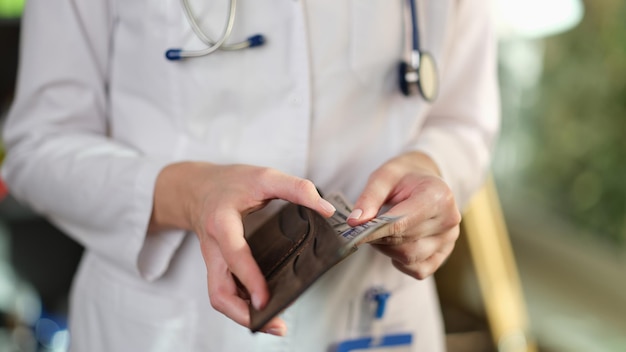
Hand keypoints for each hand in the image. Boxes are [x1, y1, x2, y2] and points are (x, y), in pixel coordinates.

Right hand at [149, 162, 335, 335]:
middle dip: (243, 314)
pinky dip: (242, 306)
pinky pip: (225, 292)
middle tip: (274, 324)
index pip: (234, 254)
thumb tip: (327, 210)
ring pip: (219, 297)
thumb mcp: (264, 176)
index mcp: (222, 223)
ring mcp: (214, 261)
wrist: (198, 188)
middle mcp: (214, 248)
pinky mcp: (218, 268)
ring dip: (243, 316)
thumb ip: (296, 189)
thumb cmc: (231, 183)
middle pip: (218, 292)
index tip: (265, 299)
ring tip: (274, 324)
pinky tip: (264, 310)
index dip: (249, 278)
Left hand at [346, 152, 460, 278]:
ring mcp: (449, 239)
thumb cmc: (403, 178)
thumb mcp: (383, 177)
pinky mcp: (443, 255)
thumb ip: (369, 198)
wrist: (424, 181)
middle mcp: (449, 219)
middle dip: (379, 238)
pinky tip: (395, 244)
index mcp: (438, 196)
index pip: (402, 223)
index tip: (355, 234)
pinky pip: (418, 269)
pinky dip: (400, 261)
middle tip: (364, 229)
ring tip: (381, 232)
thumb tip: (355, 222)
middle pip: (404, 241)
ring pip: (409, 257)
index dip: (375, 231)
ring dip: (387, 249)